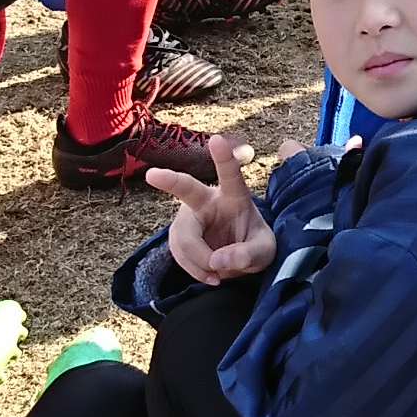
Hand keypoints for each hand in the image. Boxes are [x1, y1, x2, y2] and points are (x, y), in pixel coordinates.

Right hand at [148, 131, 279, 284]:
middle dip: (170, 181)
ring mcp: (189, 217)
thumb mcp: (264, 253)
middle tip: (152, 175)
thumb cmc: (254, 245)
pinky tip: (210, 277)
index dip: (224, 158)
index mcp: (235, 196)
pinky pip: (179, 254)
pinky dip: (195, 271)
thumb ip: (248, 255)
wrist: (239, 259)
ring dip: (201, 263)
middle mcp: (207, 201)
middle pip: (187, 191)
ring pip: (184, 238)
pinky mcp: (179, 235)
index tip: (217, 139)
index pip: (230, 175)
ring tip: (219, 275)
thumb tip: (217, 261)